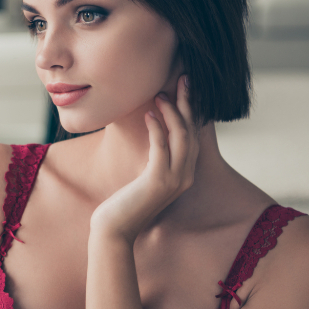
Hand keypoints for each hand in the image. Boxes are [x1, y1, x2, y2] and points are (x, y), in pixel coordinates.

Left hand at [90, 75, 199, 242]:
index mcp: (184, 173)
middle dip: (188, 103)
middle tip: (183, 78)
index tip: (185, 87)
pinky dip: (157, 129)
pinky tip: (149, 115)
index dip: (191, 110)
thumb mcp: (144, 176)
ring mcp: (174, 180)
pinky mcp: (158, 182)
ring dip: (172, 112)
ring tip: (160, 94)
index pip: (193, 135)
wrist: (115, 229)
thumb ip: (154, 158)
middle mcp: (185, 175)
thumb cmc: (125, 202)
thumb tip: (153, 132)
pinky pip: (161, 148)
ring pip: (181, 137)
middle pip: (191, 131)